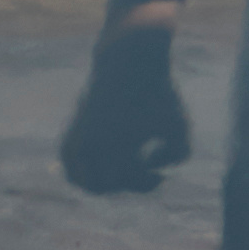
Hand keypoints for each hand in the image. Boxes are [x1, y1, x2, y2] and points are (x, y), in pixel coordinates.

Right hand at [61, 14, 189, 194]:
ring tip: (123, 171)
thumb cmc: (158, 95)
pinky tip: (107, 165)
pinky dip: (85, 173)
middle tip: (141, 170)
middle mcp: (88, 145)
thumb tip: (152, 167)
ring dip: (101, 182)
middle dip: (124, 183)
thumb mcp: (179, 123)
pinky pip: (70, 166)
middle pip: (102, 186)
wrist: (128, 63)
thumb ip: (179, 154)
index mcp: (113, 144)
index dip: (149, 182)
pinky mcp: (69, 133)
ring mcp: (75, 139)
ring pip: (78, 179)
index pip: (128, 182)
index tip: (160, 173)